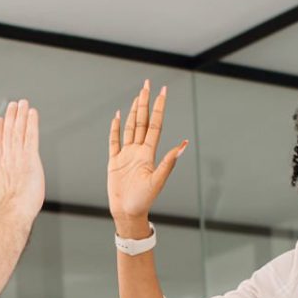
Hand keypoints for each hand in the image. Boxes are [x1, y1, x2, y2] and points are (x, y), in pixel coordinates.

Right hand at [0, 99, 43, 218]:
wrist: (14, 212)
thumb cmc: (5, 210)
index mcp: (0, 168)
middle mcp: (8, 159)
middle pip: (9, 134)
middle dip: (11, 118)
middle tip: (13, 105)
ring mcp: (19, 158)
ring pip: (19, 132)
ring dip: (21, 116)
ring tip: (22, 103)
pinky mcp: (30, 159)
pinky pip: (31, 137)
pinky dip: (32, 124)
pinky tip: (32, 113)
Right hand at [107, 80, 187, 233]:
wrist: (128, 212)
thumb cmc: (144, 200)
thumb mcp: (158, 181)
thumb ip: (168, 162)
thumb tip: (183, 145)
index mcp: (149, 153)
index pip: (155, 124)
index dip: (158, 107)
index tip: (163, 91)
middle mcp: (139, 150)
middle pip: (142, 121)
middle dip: (145, 102)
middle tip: (147, 84)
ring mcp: (126, 155)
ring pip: (130, 127)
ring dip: (133, 111)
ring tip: (137, 96)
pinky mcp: (115, 161)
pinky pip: (114, 141)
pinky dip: (115, 128)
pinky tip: (118, 116)